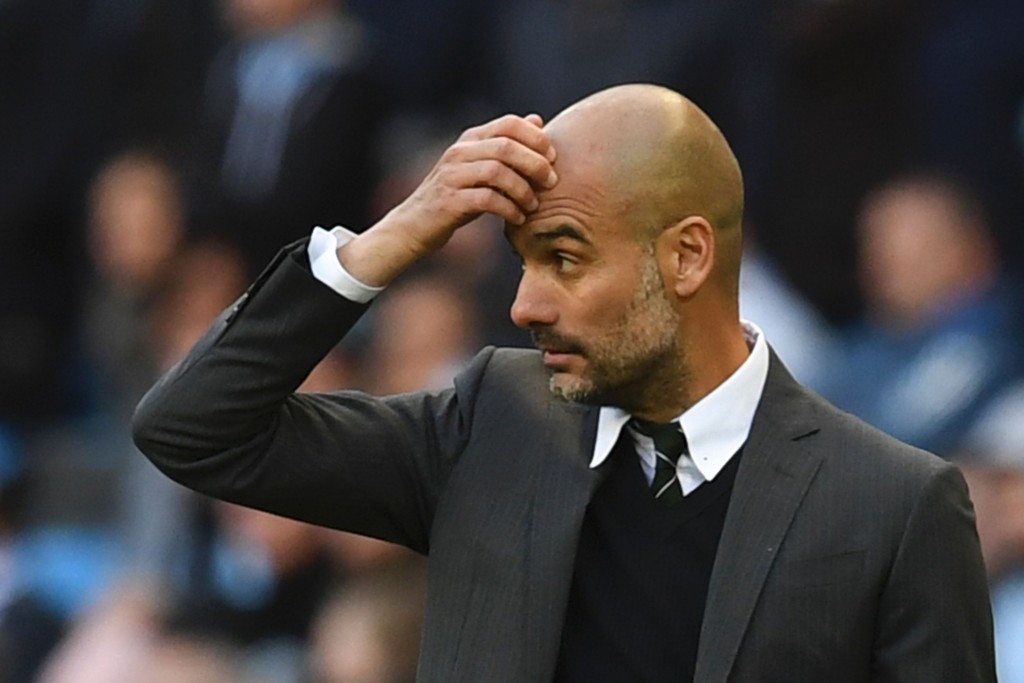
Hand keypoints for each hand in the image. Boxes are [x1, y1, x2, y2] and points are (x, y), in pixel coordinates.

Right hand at [339, 114, 557, 285]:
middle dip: (536, 164)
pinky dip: (509, 209)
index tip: (553, 158)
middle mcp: (460, 152)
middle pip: (507, 146)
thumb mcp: (481, 166)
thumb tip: (537, 121)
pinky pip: (488, 200)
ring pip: (498, 172)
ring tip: (533, 205)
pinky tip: (518, 218)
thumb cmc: (456, 197)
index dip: (536, 138)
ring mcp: (452, 176)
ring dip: (523, 189)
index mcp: (470, 139)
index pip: (509, 123)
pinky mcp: (450, 201)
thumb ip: (506, 145)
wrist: (414, 225)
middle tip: (552, 182)